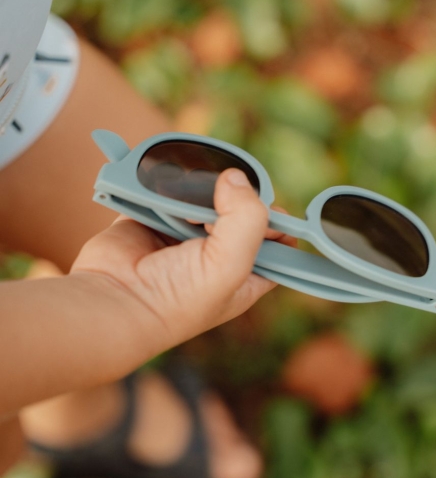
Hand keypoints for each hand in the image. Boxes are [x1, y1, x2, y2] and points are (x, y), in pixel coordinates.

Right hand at [71, 169, 292, 349]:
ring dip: (205, 192)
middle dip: (238, 201)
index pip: (278, 242)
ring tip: (195, 206)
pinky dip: (175, 187)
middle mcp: (219, 255)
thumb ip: (247, 218)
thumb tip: (235, 177)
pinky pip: (174, 192)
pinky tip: (175, 193)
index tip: (268, 210)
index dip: (279, 223)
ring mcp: (187, 236)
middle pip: (244, 213)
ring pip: (209, 199)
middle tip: (226, 201)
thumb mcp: (230, 266)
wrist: (113, 301)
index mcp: (246, 274)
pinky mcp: (158, 219)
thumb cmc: (176, 297)